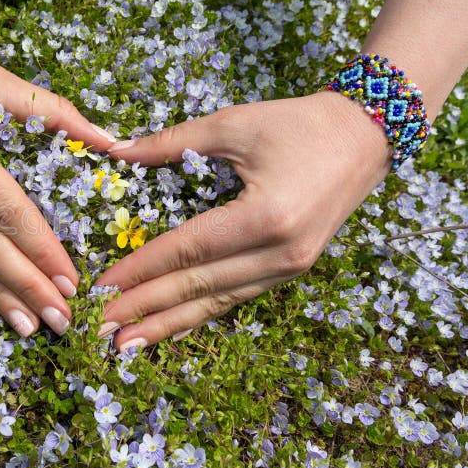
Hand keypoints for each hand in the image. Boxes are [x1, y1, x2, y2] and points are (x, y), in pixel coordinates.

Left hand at [95, 91, 392, 350]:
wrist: (366, 135)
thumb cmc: (299, 123)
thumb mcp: (233, 124)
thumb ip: (171, 142)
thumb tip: (116, 152)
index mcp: (264, 216)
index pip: (187, 250)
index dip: (141, 269)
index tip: (102, 287)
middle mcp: (280, 253)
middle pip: (199, 286)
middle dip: (146, 309)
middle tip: (102, 329)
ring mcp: (290, 267)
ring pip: (218, 302)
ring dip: (170, 324)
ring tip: (128, 343)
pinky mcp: (293, 268)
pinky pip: (238, 297)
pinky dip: (202, 315)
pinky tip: (174, 329)